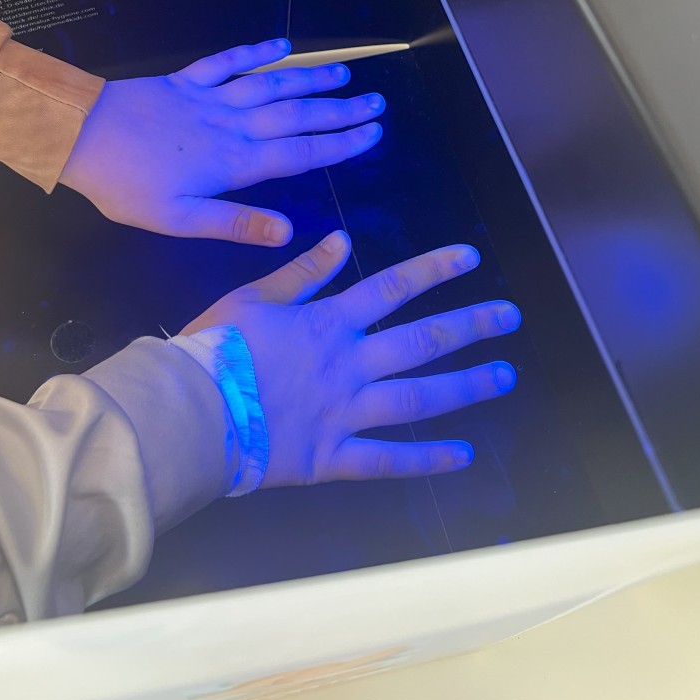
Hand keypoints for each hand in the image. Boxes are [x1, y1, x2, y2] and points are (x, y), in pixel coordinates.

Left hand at [59, 39, 383, 244]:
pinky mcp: (185, 81)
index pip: (299, 154)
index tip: (373, 134)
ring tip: (344, 71)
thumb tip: (289, 232)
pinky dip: (256, 51)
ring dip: (310, 77)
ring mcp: (209, 98)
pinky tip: (281, 43)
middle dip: (340, 109)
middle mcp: (230, 125)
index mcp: (233, 162)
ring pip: (270, 85)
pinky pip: (228, 61)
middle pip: (296, 115)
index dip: (340, 144)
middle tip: (377, 101)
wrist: (76, 135)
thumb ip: (234, 223)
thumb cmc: (124, 185)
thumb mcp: (177, 220)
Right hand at [182, 232, 519, 485]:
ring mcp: (346, 412)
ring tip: (504, 376)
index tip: (471, 257)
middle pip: (420, 341)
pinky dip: (426, 459)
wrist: (190, 411)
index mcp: (328, 322)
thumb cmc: (214, 348)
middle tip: (510, 316)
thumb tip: (345, 239)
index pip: (391, 287)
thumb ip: (302, 272)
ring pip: (418, 398)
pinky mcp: (333, 457)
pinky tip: (463, 455)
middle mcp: (349, 364)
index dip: (433, 269)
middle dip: (469, 326)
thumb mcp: (252, 297)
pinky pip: (388, 460)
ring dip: (465, 386)